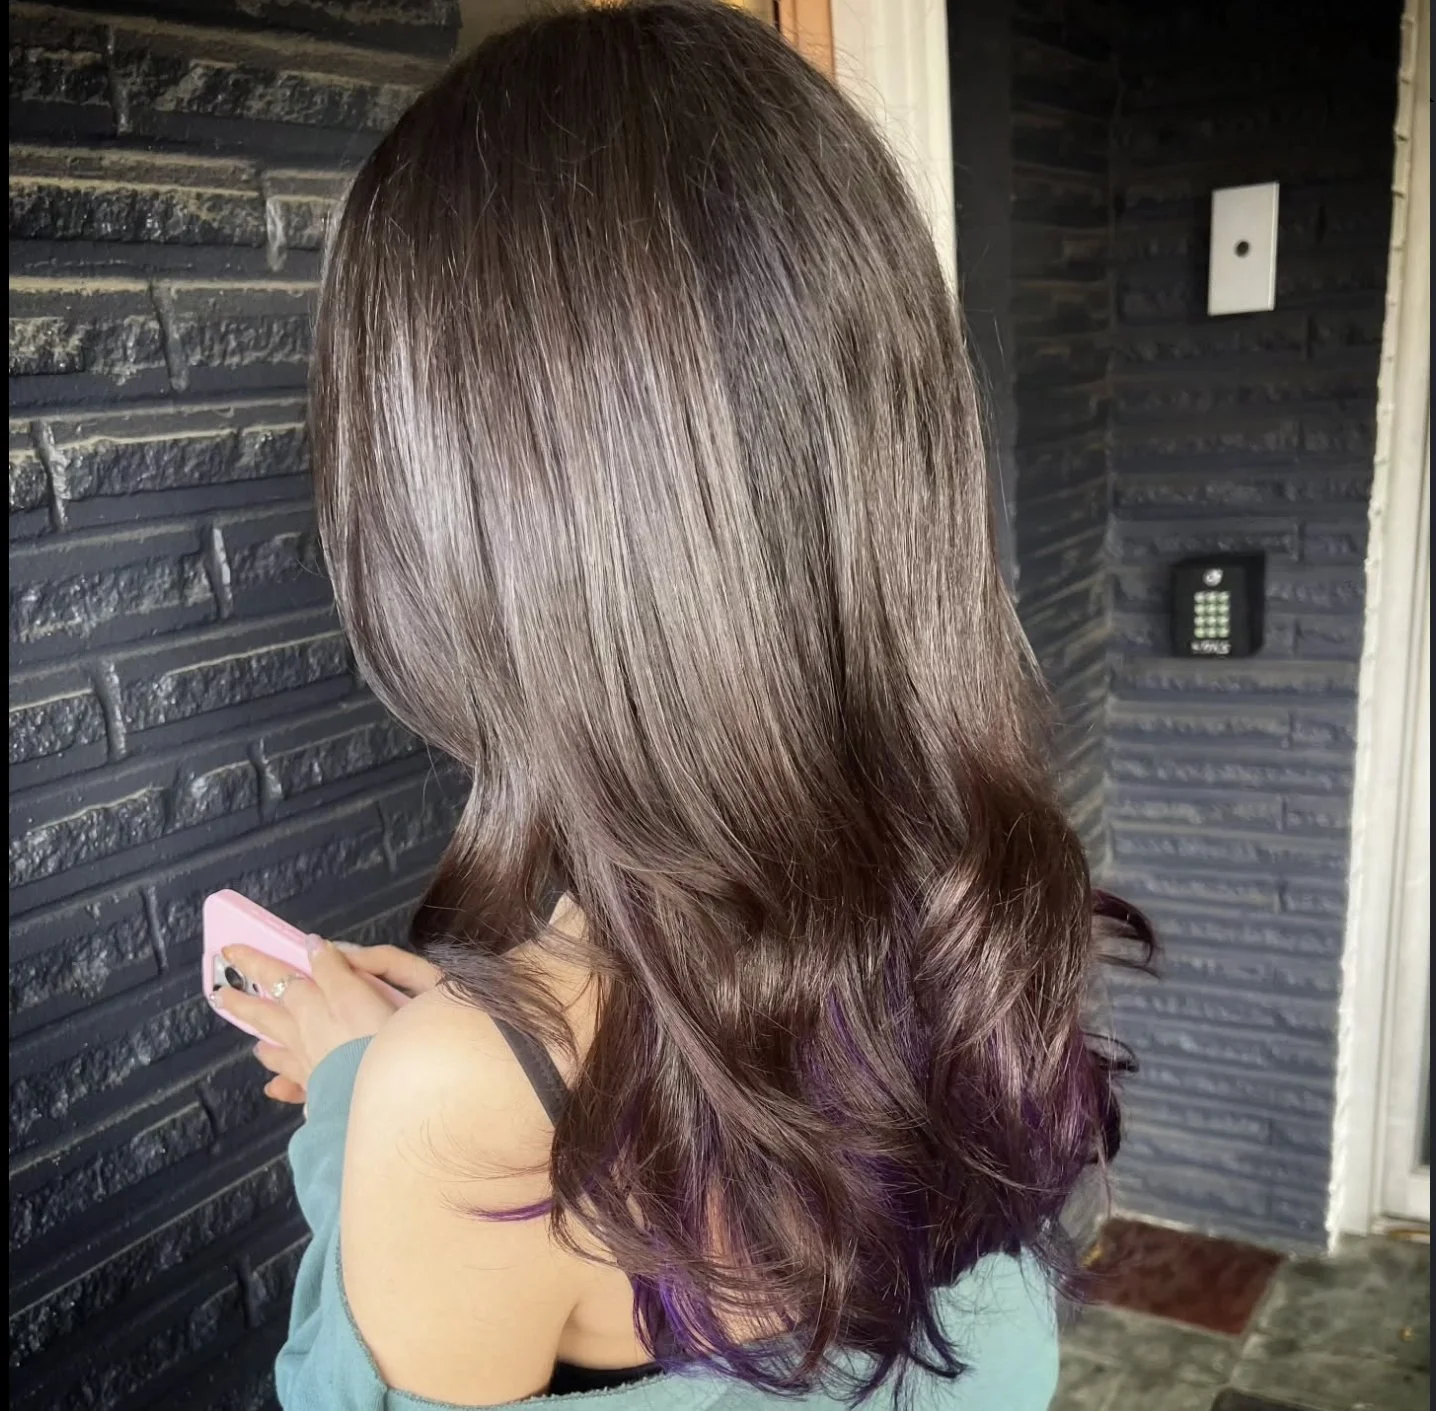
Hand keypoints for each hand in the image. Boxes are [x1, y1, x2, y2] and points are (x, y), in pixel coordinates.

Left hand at [216, 939, 441, 1104]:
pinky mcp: (321, 1092)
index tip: (229, 951)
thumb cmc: (373, 1038)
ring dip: (267, 1047)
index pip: (277, 977)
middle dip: (245, 1004)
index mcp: (310, 1006)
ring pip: (280, 1053)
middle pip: (267, 1015)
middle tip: (221, 995)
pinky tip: (277, 1088)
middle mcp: (301, 1036)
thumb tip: (310, 945)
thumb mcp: (357, 992)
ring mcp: (308, 1067)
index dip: (256, 962)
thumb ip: (333, 969)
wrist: (375, 1095)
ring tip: (257, 1046)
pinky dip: (285, 1087)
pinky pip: (297, 1088)